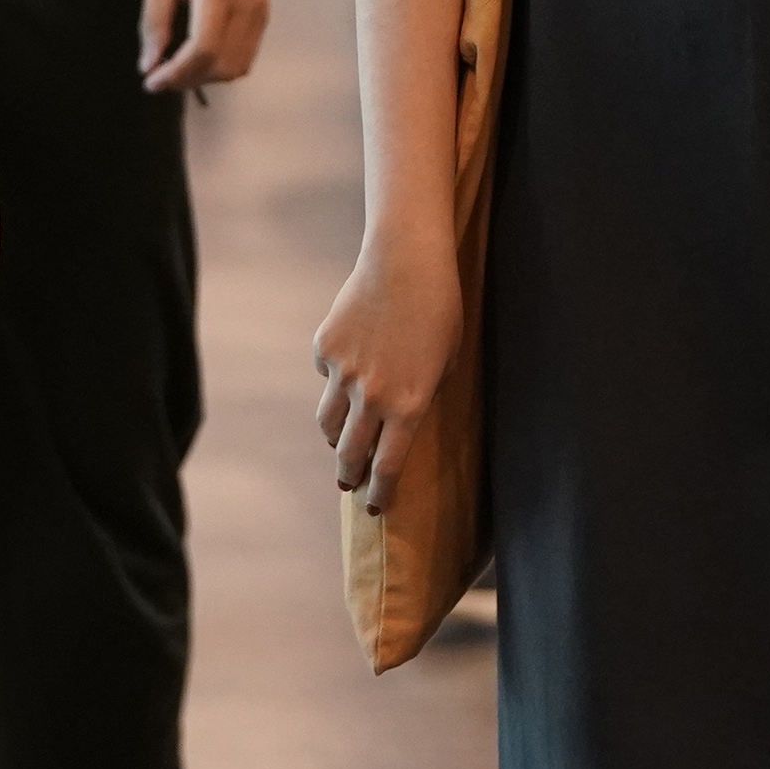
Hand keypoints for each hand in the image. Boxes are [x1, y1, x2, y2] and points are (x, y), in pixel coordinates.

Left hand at [140, 0, 269, 91]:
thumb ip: (154, 21)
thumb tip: (149, 65)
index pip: (203, 51)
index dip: (176, 75)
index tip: (151, 81)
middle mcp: (247, 3)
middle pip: (223, 65)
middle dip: (189, 80)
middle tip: (160, 76)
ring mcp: (261, 9)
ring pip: (239, 66)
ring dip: (206, 76)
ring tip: (178, 69)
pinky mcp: (265, 11)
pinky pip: (247, 53)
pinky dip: (222, 64)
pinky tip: (199, 57)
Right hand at [312, 239, 464, 513]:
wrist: (406, 261)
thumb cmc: (439, 311)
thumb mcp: (445, 364)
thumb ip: (421, 398)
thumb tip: (399, 424)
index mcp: (408, 406)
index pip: (387, 468)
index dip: (381, 493)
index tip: (376, 507)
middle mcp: (371, 397)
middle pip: (349, 453)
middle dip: (349, 474)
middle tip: (349, 482)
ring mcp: (342, 373)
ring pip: (328, 422)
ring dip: (335, 437)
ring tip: (340, 439)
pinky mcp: (325, 348)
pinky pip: (326, 376)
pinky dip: (334, 381)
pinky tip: (347, 369)